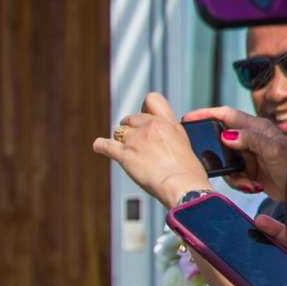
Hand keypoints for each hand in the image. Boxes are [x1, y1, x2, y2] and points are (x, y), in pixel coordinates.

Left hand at [92, 93, 211, 209]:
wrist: (182, 185)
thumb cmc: (187, 172)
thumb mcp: (184, 143)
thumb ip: (171, 134)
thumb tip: (164, 139)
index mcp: (168, 122)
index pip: (151, 100)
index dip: (144, 108)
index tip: (142, 117)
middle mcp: (150, 126)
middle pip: (131, 118)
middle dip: (130, 128)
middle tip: (133, 140)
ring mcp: (136, 139)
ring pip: (119, 131)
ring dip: (119, 139)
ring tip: (122, 147)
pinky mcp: (124, 154)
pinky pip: (105, 145)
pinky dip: (100, 146)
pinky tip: (99, 146)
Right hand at [180, 107, 286, 195]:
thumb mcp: (272, 149)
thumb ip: (250, 139)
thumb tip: (226, 135)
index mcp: (256, 127)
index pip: (226, 115)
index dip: (206, 114)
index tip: (188, 117)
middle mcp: (250, 138)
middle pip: (221, 139)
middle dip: (215, 151)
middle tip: (205, 159)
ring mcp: (248, 154)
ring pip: (224, 159)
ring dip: (231, 173)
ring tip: (247, 181)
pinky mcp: (248, 170)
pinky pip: (232, 174)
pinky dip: (238, 182)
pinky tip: (252, 185)